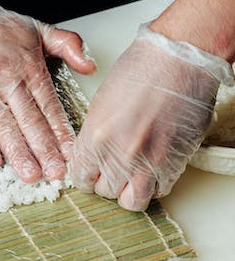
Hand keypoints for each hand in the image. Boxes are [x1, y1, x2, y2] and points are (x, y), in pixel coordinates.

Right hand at [0, 0, 95, 181]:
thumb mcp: (36, 28)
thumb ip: (68, 45)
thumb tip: (91, 65)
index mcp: (29, 66)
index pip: (50, 105)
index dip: (62, 132)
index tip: (72, 154)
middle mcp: (7, 78)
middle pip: (30, 120)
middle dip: (44, 150)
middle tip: (56, 173)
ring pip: (4, 125)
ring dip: (18, 152)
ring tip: (30, 174)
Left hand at [69, 24, 233, 210]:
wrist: (180, 59)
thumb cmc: (143, 69)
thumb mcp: (101, 102)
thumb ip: (94, 134)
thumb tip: (92, 155)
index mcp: (96, 137)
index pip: (80, 177)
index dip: (85, 175)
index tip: (90, 171)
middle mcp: (120, 155)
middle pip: (104, 191)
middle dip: (106, 181)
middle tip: (113, 169)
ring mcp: (149, 163)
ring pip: (131, 201)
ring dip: (129, 190)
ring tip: (132, 175)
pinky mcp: (174, 164)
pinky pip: (160, 191)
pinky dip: (155, 184)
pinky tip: (153, 168)